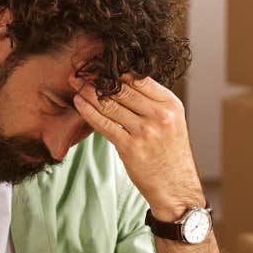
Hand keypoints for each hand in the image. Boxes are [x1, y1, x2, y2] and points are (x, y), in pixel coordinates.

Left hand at [74, 76, 204, 221]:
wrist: (176, 188)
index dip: (117, 69)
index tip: (100, 64)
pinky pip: (103, 123)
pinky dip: (88, 111)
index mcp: (171, 104)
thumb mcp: (172, 122)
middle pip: (122, 88)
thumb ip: (153, 103)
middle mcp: (160, 115)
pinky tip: (78, 103)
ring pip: (110, 103)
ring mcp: (145, 131)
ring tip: (76, 84)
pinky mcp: (130, 147)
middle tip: (82, 70)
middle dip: (98, 77)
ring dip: (88, 92)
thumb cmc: (171, 154)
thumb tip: (126, 82)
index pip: (139, 78)